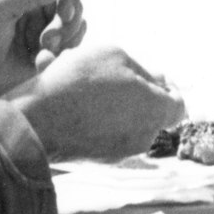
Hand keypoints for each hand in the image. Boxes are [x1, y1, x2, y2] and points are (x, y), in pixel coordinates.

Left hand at [0, 0, 87, 108]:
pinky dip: (59, 56)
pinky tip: (40, 63)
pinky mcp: (47, 49)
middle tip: (47, 40)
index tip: (65, 14)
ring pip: (75, 27)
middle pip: (73, 5)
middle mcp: (38, 2)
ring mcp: (44, 26)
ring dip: (64, 40)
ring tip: (42, 51)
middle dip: (65, 24)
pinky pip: (69, 48)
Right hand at [12, 43, 186, 162]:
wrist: (35, 120)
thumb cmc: (78, 82)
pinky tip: (72, 98)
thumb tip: (157, 81)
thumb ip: (143, 69)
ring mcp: (119, 152)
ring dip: (113, 102)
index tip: (152, 75)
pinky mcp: (96, 158)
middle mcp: (143, 137)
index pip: (178, 105)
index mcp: (155, 112)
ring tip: (85, 81)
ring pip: (125, 121)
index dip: (169, 87)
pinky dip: (95, 117)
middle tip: (114, 73)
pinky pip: (103, 132)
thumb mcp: (115, 55)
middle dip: (137, 92)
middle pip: (151, 112)